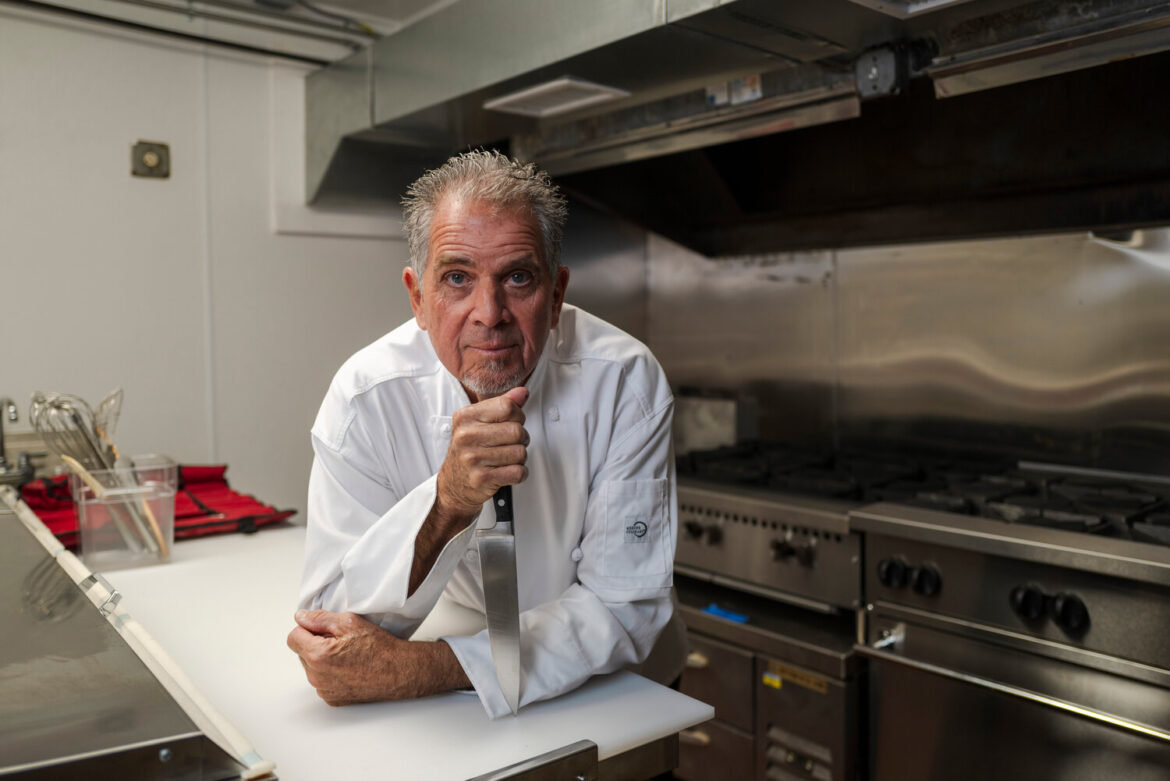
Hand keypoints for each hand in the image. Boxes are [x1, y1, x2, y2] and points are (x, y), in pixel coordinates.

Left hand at [286, 609, 469, 705]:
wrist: (399, 672)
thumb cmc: (379, 647)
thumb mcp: (350, 622)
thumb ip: (320, 618)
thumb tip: (300, 617)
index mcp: (317, 655)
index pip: (293, 637)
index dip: (307, 628)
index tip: (323, 628)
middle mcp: (316, 677)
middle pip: (302, 652)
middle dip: (315, 643)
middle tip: (340, 640)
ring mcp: (323, 690)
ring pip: (311, 667)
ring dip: (322, 659)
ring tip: (347, 654)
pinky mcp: (332, 699)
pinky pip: (322, 681)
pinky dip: (330, 673)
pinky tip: (349, 667)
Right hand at [436, 386, 529, 519]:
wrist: (453, 483)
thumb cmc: (470, 450)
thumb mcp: (479, 422)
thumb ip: (502, 404)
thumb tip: (522, 393)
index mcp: (465, 417)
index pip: (507, 407)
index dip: (517, 416)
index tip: (510, 423)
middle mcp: (466, 436)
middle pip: (517, 431)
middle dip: (521, 439)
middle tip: (508, 444)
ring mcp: (472, 458)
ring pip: (520, 453)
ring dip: (519, 458)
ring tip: (505, 459)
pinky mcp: (481, 478)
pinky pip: (518, 472)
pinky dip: (519, 473)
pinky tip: (506, 471)